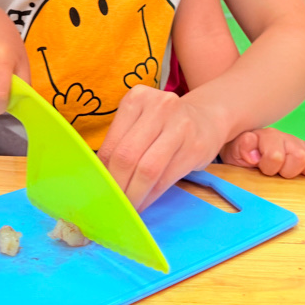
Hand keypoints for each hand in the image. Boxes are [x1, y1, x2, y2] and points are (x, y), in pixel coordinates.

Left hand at [96, 85, 227, 210]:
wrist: (206, 118)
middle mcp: (159, 106)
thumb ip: (121, 143)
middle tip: (113, 204)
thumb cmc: (164, 124)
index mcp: (137, 98)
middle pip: (127, 156)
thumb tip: (99, 179)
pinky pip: (166, 179)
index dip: (103, 173)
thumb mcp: (140, 121)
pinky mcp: (195, 147)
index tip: (100, 191)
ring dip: (134, 195)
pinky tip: (145, 202)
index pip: (112, 144)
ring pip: (147, 170)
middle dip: (118, 186)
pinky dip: (151, 196)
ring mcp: (180, 125)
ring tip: (128, 207)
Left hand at [220, 128, 304, 177]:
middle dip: (287, 171)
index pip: (275, 152)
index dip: (269, 163)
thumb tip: (255, 154)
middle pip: (299, 157)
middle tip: (276, 174)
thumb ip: (241, 148)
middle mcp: (282, 138)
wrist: (241, 151)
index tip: (256, 165)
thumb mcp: (233, 153)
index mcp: (263, 137)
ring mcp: (297, 144)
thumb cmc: (239, 155)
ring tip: (292, 174)